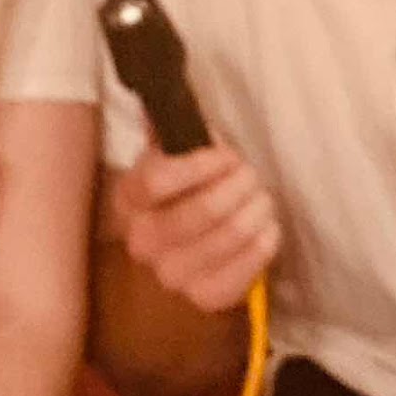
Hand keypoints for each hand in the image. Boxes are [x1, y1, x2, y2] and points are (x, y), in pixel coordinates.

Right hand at [111, 143, 279, 312]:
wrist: (177, 252)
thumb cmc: (179, 193)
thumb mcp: (166, 159)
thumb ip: (167, 131)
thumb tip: (162, 98)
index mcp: (129, 201)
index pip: (158, 182)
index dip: (201, 164)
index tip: (226, 155)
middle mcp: (143, 242)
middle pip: (202, 210)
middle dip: (239, 185)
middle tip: (251, 174)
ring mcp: (173, 275)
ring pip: (229, 235)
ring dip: (256, 209)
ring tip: (262, 198)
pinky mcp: (205, 297)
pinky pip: (246, 268)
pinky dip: (264, 242)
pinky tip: (267, 227)